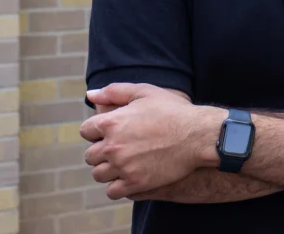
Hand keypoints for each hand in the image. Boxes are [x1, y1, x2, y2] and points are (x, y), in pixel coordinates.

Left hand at [80, 84, 223, 199]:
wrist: (198, 135)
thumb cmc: (173, 111)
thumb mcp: (146, 92)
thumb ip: (114, 91)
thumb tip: (90, 95)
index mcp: (111, 122)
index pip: (86, 131)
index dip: (98, 130)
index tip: (113, 131)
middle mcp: (112, 146)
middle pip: (90, 155)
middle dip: (102, 151)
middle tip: (122, 148)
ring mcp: (123, 166)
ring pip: (99, 174)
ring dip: (109, 169)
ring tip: (126, 162)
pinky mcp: (135, 182)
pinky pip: (112, 191)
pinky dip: (118, 186)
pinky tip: (130, 176)